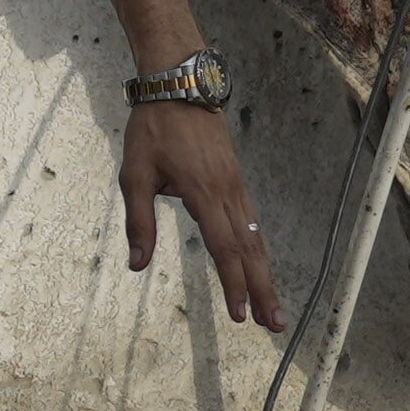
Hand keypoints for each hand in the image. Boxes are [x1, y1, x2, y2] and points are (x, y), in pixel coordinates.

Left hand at [121, 89, 279, 323]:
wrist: (180, 85)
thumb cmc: (153, 128)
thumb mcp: (135, 174)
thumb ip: (139, 221)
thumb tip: (138, 264)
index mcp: (203, 192)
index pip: (224, 246)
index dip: (234, 282)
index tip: (240, 314)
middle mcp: (228, 192)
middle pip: (250, 249)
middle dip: (263, 289)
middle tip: (274, 325)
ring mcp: (236, 185)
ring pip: (256, 237)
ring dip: (265, 274)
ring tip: (273, 309)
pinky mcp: (236, 180)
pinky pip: (252, 221)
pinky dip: (258, 250)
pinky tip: (260, 268)